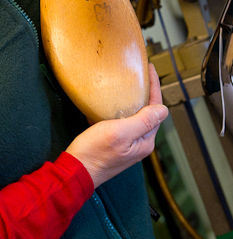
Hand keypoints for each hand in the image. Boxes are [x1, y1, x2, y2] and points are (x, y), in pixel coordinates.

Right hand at [65, 64, 167, 187]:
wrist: (76, 170)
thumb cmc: (95, 152)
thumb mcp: (120, 133)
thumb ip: (142, 121)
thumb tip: (164, 110)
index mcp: (145, 141)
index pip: (156, 109)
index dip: (154, 87)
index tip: (151, 69)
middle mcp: (140, 143)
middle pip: (148, 112)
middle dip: (147, 92)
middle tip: (141, 73)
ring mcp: (128, 144)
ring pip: (136, 116)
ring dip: (135, 100)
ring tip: (130, 83)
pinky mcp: (116, 143)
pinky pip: (124, 121)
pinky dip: (121, 109)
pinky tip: (113, 101)